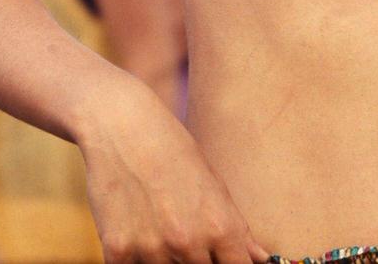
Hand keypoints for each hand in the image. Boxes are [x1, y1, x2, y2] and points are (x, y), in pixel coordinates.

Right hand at [78, 91, 267, 263]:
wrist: (122, 126)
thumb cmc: (173, 149)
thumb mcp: (213, 183)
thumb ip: (236, 229)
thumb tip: (260, 258)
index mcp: (219, 226)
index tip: (224, 258)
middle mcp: (188, 243)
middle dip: (199, 260)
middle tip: (183, 226)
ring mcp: (151, 250)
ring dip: (167, 258)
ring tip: (160, 222)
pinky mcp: (117, 252)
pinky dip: (137, 257)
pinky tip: (139, 228)